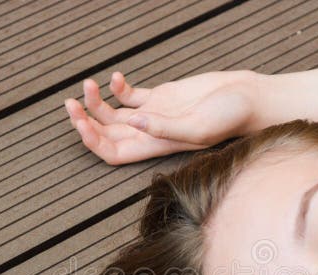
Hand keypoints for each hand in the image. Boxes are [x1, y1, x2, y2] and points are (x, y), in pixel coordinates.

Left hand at [64, 70, 256, 164]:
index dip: (92, 142)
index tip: (80, 123)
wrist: (247, 97)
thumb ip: (165, 128)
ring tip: (89, 83)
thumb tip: (134, 121)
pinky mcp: (162, 97)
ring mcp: (155, 115)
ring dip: (96, 102)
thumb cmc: (230, 117)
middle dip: (85, 121)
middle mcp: (151, 133)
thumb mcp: (199, 126)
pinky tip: (116, 78)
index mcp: (155, 146)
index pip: (113, 153)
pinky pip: (130, 96)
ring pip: (114, 115)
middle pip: (107, 135)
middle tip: (70, 103)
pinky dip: (117, 88)